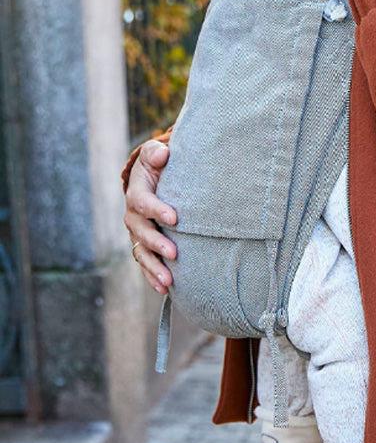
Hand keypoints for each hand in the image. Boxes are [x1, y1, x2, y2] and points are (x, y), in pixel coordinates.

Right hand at [123, 139, 177, 294]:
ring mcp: (137, 233)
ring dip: (154, 268)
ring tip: (169, 281)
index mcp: (136, 194)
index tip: (175, 218)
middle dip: (157, 243)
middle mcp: (133, 217)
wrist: (151, 178)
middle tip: (175, 253)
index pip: (144, 202)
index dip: (158, 210)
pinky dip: (153, 277)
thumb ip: (156, 153)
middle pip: (142, 232)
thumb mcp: (155, 154)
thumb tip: (162, 156)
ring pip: (142, 253)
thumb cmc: (158, 164)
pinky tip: (165, 290)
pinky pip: (146, 263)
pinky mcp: (144, 245)